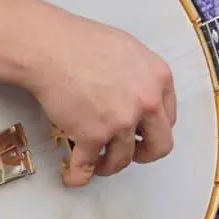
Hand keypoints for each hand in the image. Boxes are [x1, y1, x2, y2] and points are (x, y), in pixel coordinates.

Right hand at [25, 15, 176, 185]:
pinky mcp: (92, 136)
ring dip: (111, 164)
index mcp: (159, 79)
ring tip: (99, 161)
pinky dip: (79, 175)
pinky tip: (74, 175)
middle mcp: (147, 103)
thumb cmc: (81, 42)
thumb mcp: (128, 50)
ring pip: (123, 159)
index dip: (155, 128)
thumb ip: (141, 76)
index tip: (144, 132)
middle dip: (146, 153)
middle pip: (160, 145)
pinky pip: (87, 166)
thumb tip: (140, 94)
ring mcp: (121, 122)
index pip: (169, 117)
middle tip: (133, 152)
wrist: (49, 47)